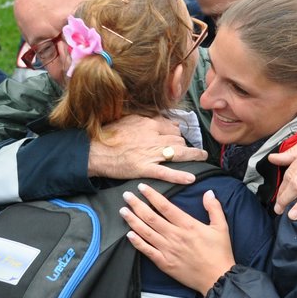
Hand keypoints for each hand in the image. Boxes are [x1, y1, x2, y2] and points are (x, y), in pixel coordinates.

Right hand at [86, 114, 203, 183]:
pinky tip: (191, 178)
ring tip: (201, 157)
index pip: (172, 126)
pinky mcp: (145, 168)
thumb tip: (158, 119)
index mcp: (149, 122)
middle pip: (178, 139)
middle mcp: (153, 136)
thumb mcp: (128, 119)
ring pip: (178, 152)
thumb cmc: (109, 135)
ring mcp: (150, 153)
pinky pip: (167, 172)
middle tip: (186, 149)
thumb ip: (145, 119)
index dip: (177, 133)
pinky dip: (180, 176)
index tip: (179, 136)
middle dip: (183, 144)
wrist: (95, 150)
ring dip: (192, 155)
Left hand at [121, 184, 234, 294]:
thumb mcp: (221, 227)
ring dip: (132, 220)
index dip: (152, 196)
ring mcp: (167, 250)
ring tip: (123, 211)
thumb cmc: (220, 253)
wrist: (218, 278)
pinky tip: (128, 234)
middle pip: (151, 217)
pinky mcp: (164, 263)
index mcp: (188, 225)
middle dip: (137, 205)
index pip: (165, 206)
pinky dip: (137, 242)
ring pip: (145, 232)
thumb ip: (214, 208)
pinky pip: (147, 251)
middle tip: (126, 195)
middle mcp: (174, 236)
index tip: (142, 187)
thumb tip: (208, 192)